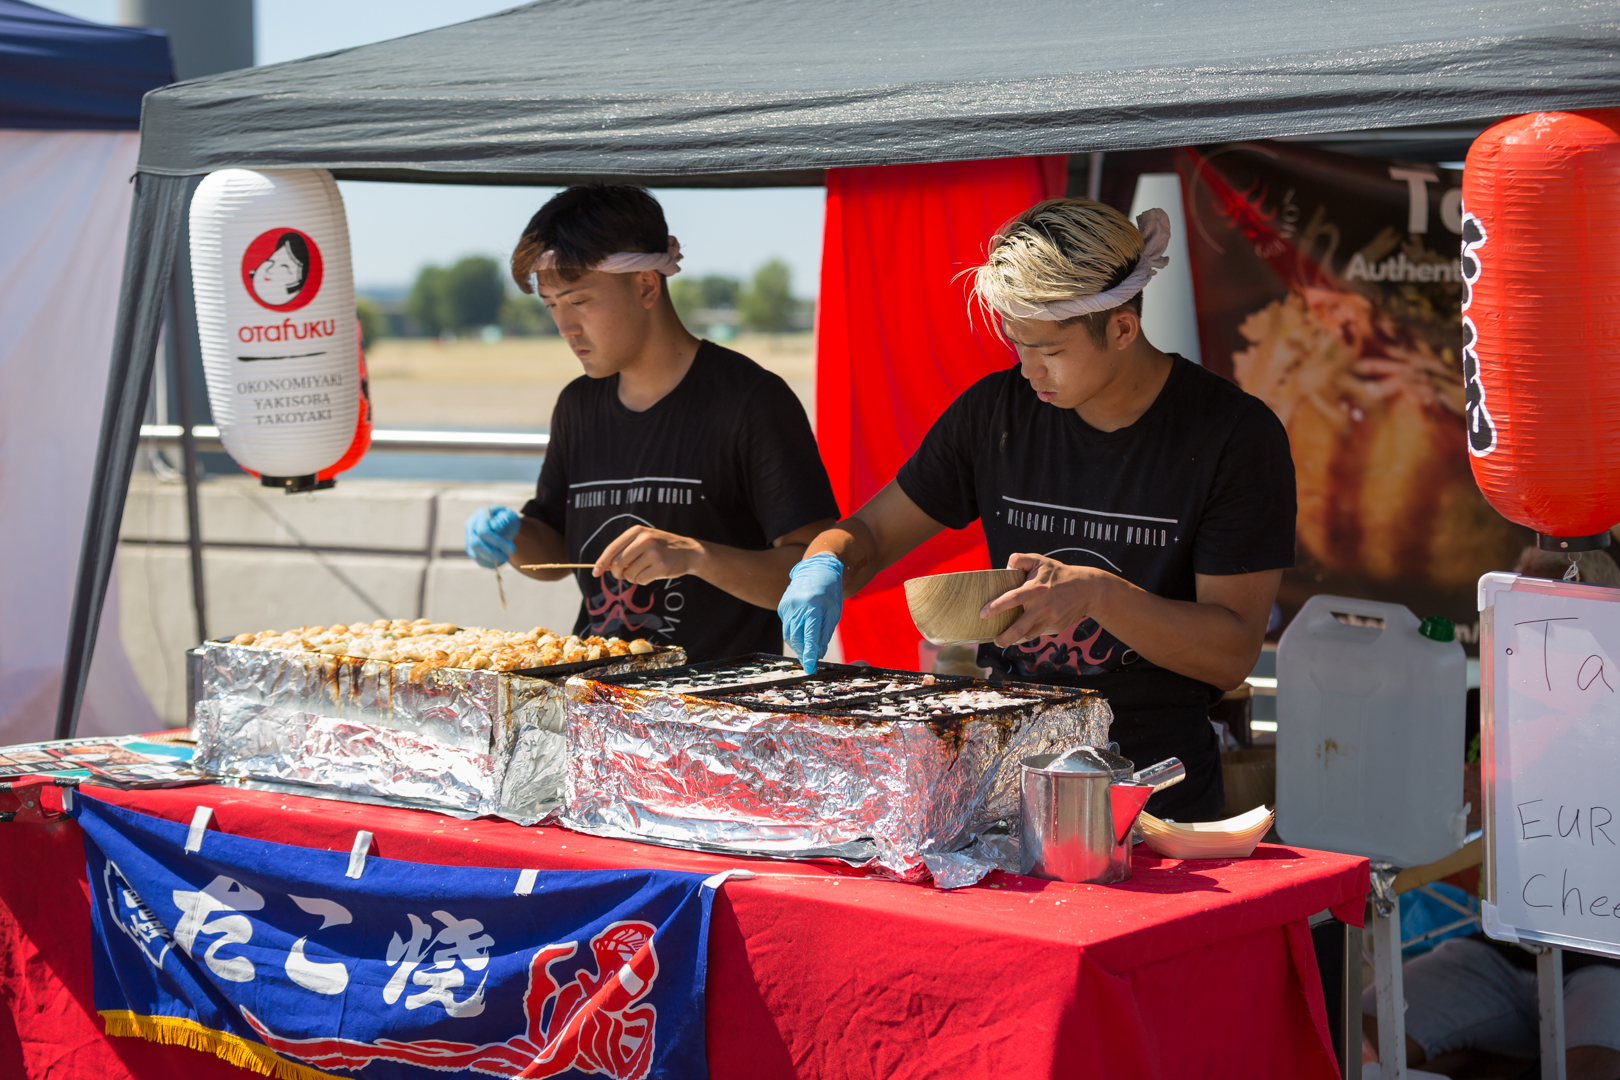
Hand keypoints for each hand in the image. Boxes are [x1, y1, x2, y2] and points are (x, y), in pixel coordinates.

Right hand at [465, 505, 520, 567]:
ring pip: (475, 554)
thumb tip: (496, 528)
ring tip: (505, 559)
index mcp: (479, 516)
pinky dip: (489, 564)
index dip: (497, 541)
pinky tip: (500, 562)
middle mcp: (471, 527)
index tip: (512, 548)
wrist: (501, 524)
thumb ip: (504, 520)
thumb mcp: (509, 516)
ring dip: (492, 560)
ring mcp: (468, 539)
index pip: (483, 531)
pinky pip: (478, 560)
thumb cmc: (506, 519)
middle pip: (475, 544)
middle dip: (493, 553)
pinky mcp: (471, 550)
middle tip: (507, 557)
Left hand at [594, 525, 703, 584]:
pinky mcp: (661, 566)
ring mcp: (654, 552)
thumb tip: (605, 567)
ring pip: (630, 574)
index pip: (612, 549)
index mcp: (637, 531)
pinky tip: (654, 573)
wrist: (689, 551)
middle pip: (618, 564)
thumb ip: (625, 550)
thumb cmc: (662, 547)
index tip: (595, 572)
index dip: (601, 562)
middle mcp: (645, 539)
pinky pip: (641, 580)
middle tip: (625, 575)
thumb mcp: (644, 540)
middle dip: (618, 573)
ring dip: (634, 577)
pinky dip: (644, 580)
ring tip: (645, 570)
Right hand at [779, 552, 843, 672]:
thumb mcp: (833, 612)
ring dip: (797, 646)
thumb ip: (825, 633)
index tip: (810, 669)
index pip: (810, 637)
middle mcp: (797, 606)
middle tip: (810, 662)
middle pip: (796, 638)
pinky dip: (793, 633)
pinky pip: (786, 625)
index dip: (809, 655)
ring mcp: (787, 605)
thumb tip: (818, 653)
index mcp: (813, 607)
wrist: (817, 568)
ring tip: (806, 652)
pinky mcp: (782, 605)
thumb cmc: (830, 591)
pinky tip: (801, 633)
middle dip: (803, 653)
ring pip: (788, 634)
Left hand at [982, 553, 1120, 646]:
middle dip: (1004, 638)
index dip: (996, 607)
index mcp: (1036, 589)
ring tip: (1005, 639)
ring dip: (1014, 640)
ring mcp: (1050, 620)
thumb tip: (1006, 566)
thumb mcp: (1040, 561)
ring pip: (1028, 635)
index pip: (1012, 599)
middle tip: (995, 640)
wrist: (1087, 589)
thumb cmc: (1059, 574)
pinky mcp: (1056, 628)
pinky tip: (1024, 631)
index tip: (983, 614)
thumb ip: (1020, 559)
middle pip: (1019, 629)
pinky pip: (1039, 633)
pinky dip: (1030, 633)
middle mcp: (1042, 607)